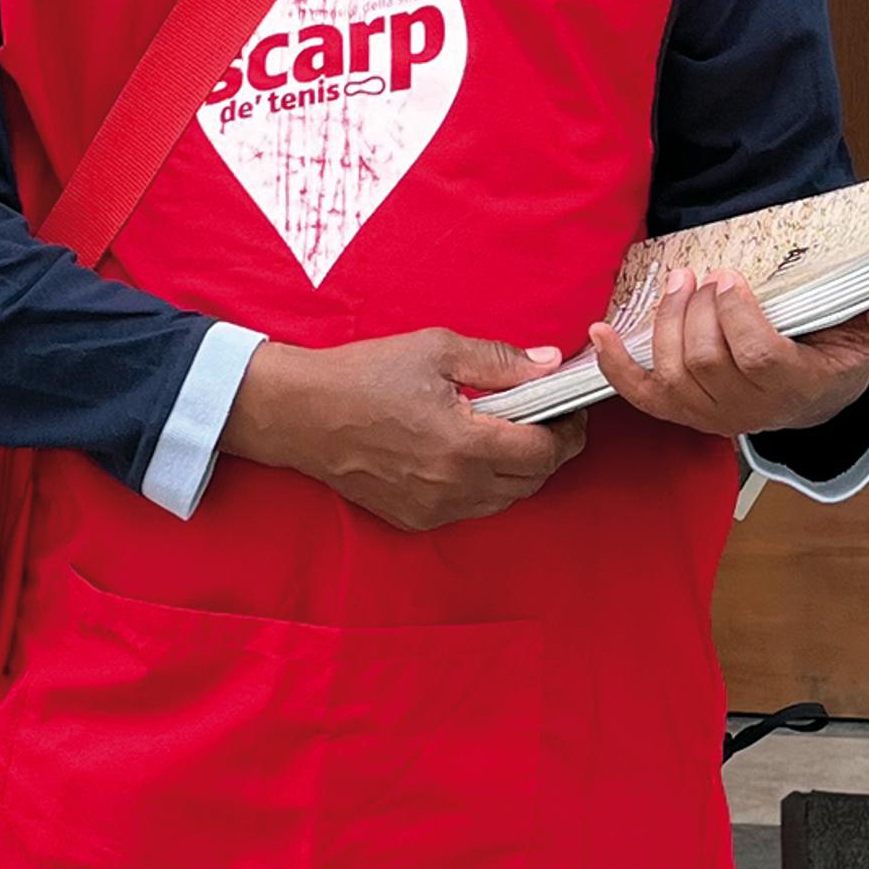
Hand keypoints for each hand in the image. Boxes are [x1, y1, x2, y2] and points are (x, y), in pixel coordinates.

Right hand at [221, 326, 586, 530]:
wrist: (299, 413)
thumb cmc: (364, 374)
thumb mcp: (436, 349)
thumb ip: (501, 361)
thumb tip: (549, 363)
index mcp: (465, 444)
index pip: (544, 453)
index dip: (568, 432)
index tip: (569, 412)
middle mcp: (453, 486)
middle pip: (531, 481)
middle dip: (549, 452)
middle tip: (546, 420)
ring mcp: (433, 509)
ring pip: (503, 500)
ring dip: (518, 472)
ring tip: (508, 435)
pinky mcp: (413, 519)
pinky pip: (469, 510)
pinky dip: (483, 487)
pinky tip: (470, 456)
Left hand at [589, 276, 868, 445]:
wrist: (808, 405)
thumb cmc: (833, 362)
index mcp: (793, 386)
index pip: (757, 356)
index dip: (737, 318)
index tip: (730, 278)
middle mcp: (747, 409)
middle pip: (708, 360)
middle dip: (698, 311)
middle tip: (702, 274)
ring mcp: (709, 414)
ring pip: (675, 371)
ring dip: (666, 322)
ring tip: (676, 282)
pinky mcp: (680, 411)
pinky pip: (641, 394)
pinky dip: (616, 365)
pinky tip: (599, 332)